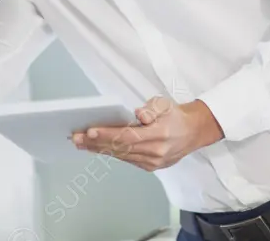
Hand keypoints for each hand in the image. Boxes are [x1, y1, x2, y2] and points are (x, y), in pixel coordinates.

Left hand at [71, 98, 223, 171]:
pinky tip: (97, 148)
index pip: (128, 136)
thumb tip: (138, 114)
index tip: (90, 131)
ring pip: (121, 155)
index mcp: (160, 134)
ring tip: (81, 143)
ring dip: (99, 149)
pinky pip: (126, 159)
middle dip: (96, 143)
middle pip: (120, 148)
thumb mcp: (165, 104)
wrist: (193, 132)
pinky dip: (110, 153)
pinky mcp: (150, 166)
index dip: (108, 134)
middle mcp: (156, 152)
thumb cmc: (175, 115)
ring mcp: (153, 162)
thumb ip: (152, 108)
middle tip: (76, 137)